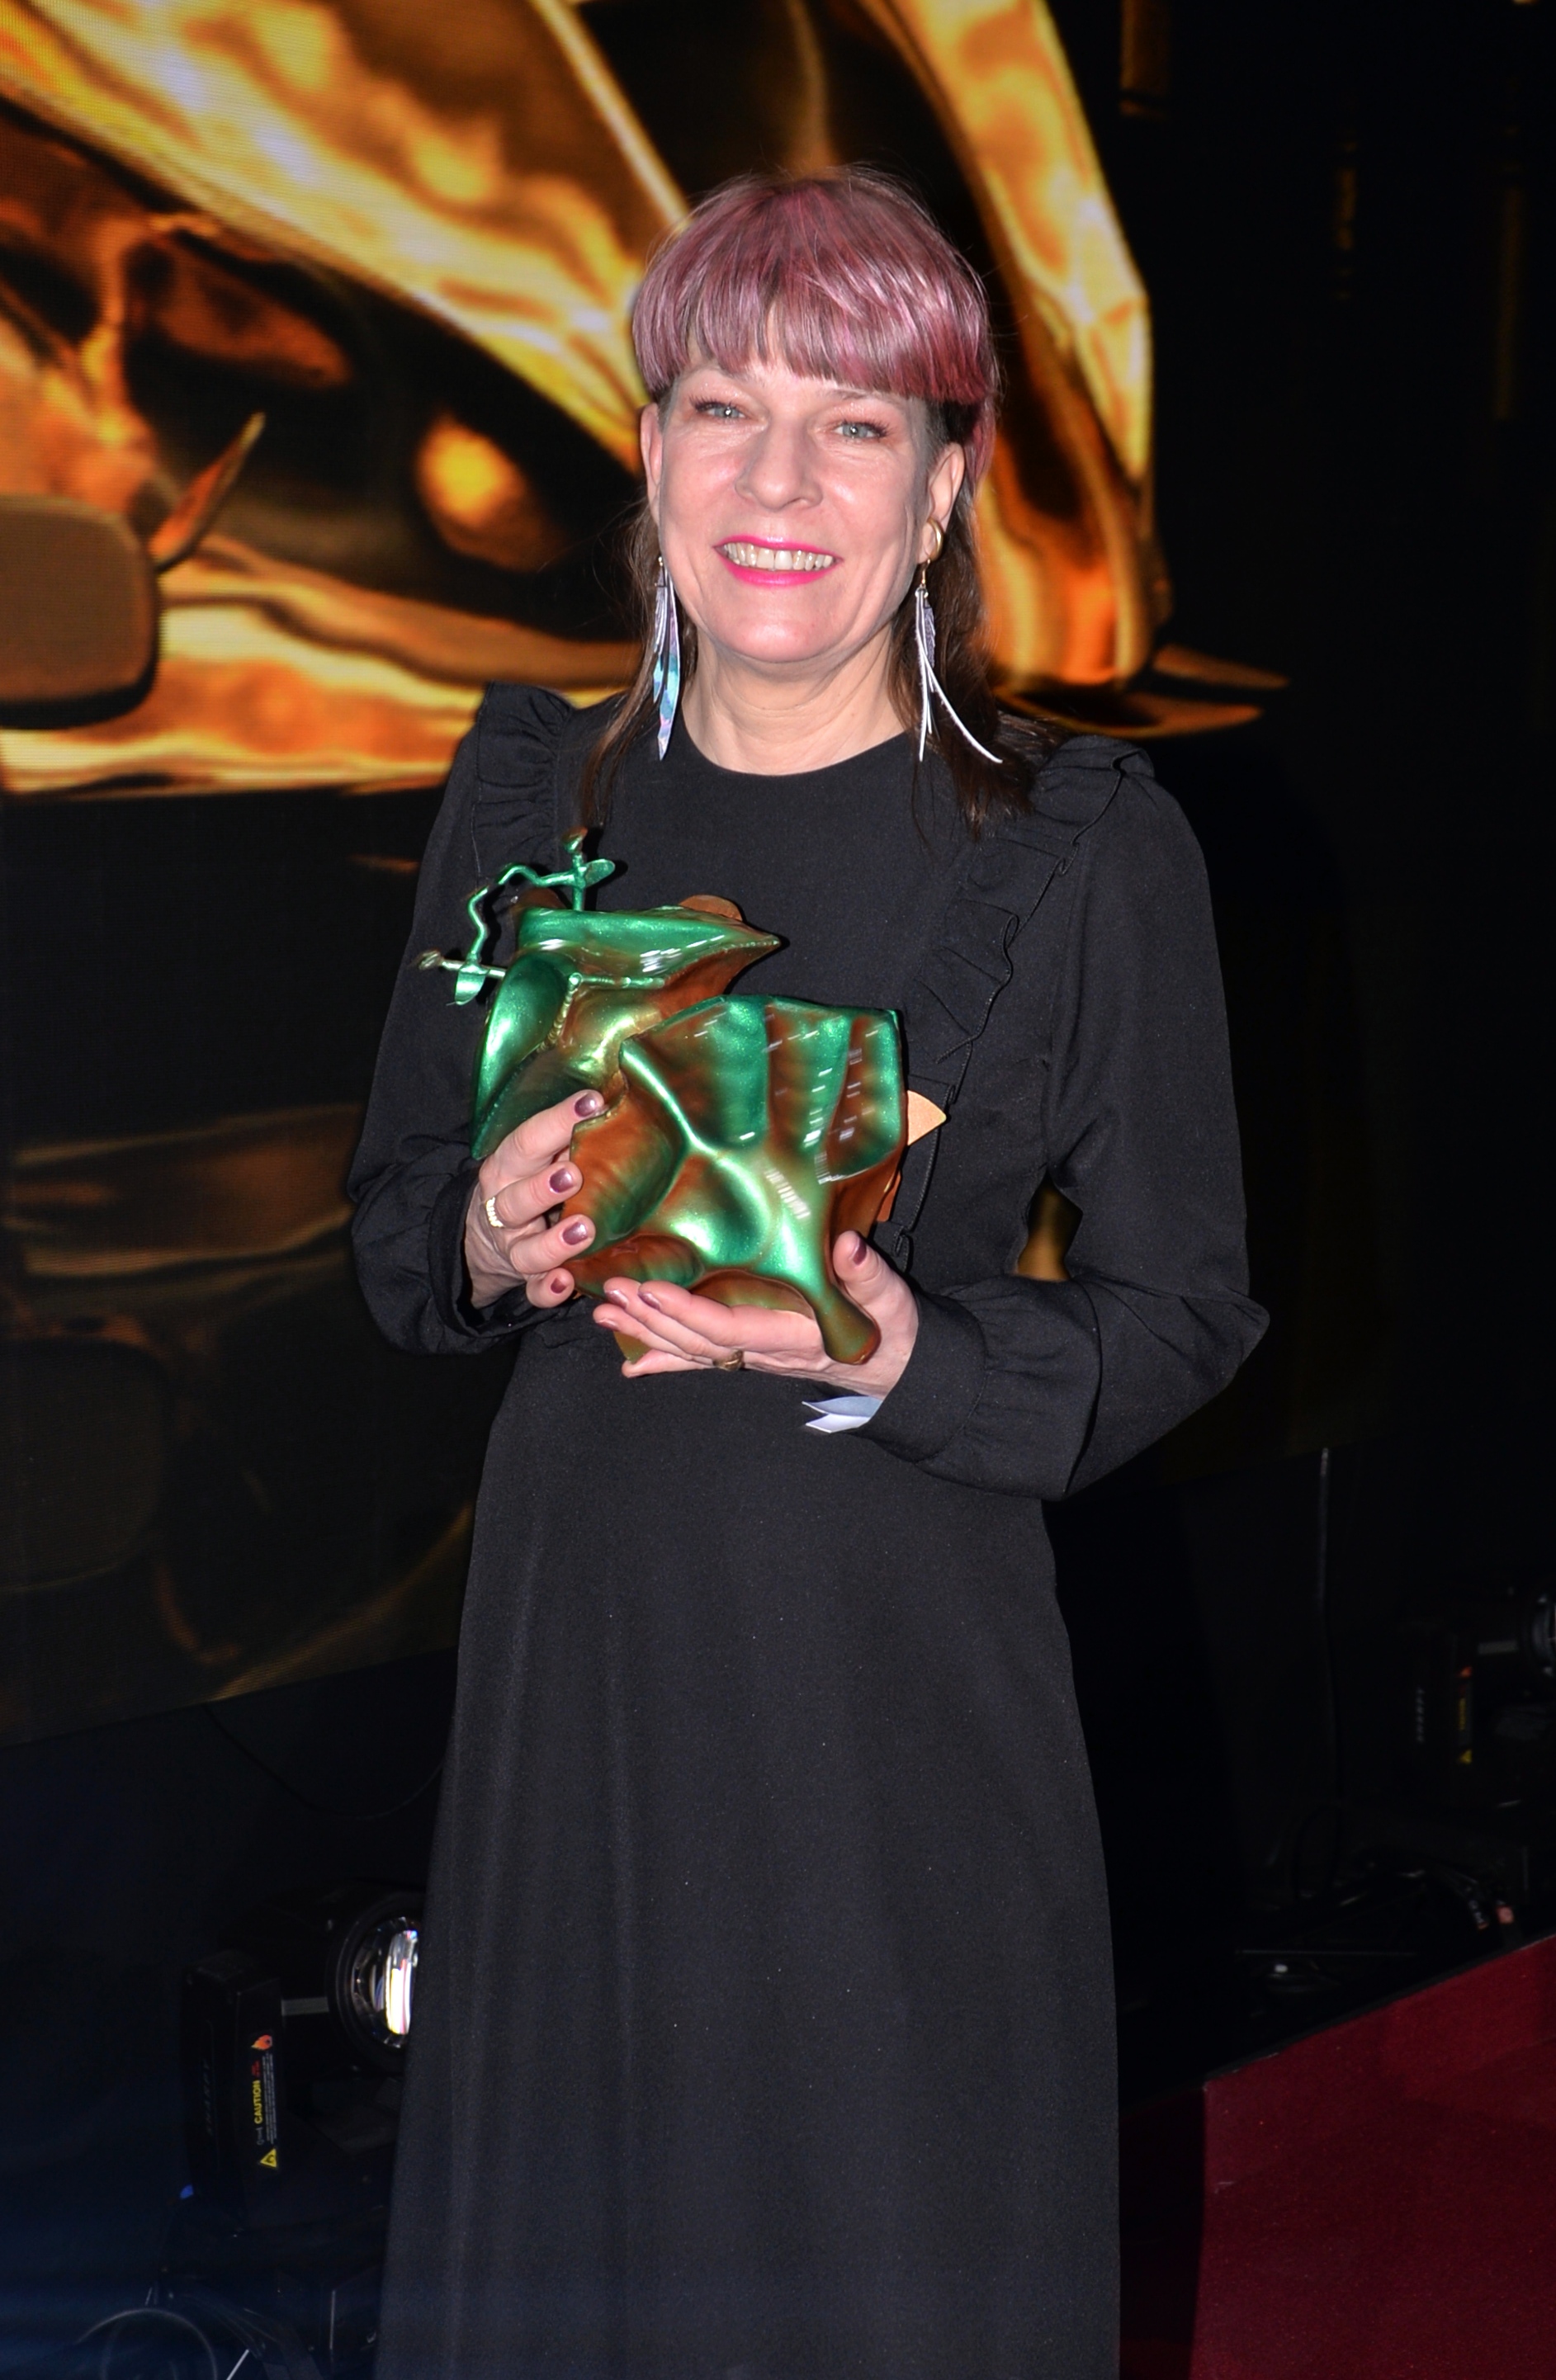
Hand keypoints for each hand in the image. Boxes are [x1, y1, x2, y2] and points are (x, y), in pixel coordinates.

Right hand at [464, 1090, 603, 1308]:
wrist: (487, 1237)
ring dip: (553, 1243)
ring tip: (584, 1230)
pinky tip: (566, 1283)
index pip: (528, 1141)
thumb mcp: (537, 1159)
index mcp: (507, 1168)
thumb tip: (615, 1107)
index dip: (558, 1120)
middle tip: (575, 1175)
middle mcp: (504, 1209)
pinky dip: (548, 1290)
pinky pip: (534, 1291)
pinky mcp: (525, 1280)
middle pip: (516, 1200)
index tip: (593, 1102)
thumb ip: (568, 1141)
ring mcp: (514, 1248)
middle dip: (543, 1188)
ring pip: (526, 1251)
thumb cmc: (528, 1184)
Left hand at [591, 1231, 919, 1398]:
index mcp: (790, 1336)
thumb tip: (849, 1246)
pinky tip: (631, 1363)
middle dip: (651, 1318)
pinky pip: (700, 1359)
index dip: (687, 1311)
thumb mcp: (888, 1298)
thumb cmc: (889, 1328)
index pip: (728, 1327)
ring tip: (604, 1314)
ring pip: (689, 1349)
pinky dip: (663, 1361)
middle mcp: (762, 1351)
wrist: (892, 1365)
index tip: (652, 1288)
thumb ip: (867, 1275)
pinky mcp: (748, 1351)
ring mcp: (751, 1355)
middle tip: (612, 1292)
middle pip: (696, 1340)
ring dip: (645, 1333)